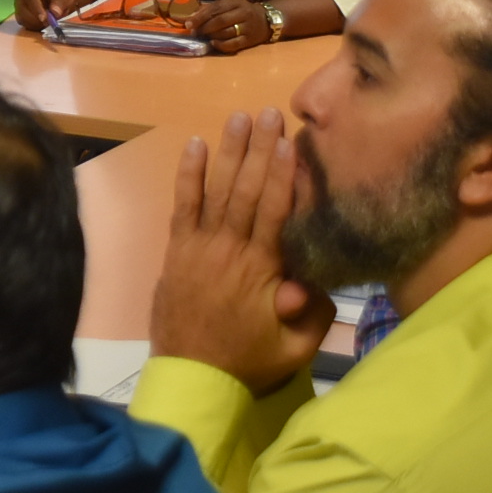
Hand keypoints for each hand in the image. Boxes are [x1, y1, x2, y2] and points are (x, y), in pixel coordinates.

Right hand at [14, 0, 102, 31]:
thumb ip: (60, 2)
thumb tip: (54, 13)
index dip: (36, 8)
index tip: (44, 19)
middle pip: (24, 9)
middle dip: (38, 18)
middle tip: (52, 23)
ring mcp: (18, 3)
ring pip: (23, 17)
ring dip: (36, 23)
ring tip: (50, 22)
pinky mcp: (20, 12)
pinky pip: (24, 23)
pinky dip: (34, 25)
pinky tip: (45, 23)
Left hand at [149, 107, 333, 396]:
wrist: (193, 378)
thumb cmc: (250, 362)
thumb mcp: (296, 348)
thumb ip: (314, 313)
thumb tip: (314, 278)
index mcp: (263, 270)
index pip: (276, 212)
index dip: (284, 175)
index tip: (292, 143)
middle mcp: (231, 250)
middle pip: (248, 190)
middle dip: (261, 150)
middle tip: (272, 114)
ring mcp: (199, 248)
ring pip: (217, 190)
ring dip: (230, 152)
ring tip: (240, 118)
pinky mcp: (177, 252)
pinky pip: (182, 206)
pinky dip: (188, 175)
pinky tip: (195, 145)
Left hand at [185, 0, 275, 56]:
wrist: (266, 20)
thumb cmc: (241, 12)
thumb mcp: (229, 5)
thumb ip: (212, 9)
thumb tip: (191, 17)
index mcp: (236, 1)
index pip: (215, 8)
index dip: (200, 17)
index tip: (188, 24)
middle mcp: (243, 12)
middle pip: (219, 21)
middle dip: (203, 27)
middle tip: (195, 33)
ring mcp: (248, 26)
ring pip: (225, 33)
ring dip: (210, 36)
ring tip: (203, 37)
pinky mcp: (250, 40)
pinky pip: (233, 44)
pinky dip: (221, 45)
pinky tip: (213, 43)